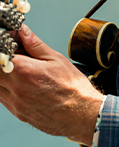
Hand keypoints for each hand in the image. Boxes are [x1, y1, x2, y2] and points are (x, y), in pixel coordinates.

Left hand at [0, 25, 104, 144]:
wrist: (82, 114)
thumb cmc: (73, 87)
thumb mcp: (56, 59)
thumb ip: (35, 45)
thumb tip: (23, 32)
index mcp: (23, 70)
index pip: (0, 55)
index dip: (4, 49)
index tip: (12, 45)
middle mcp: (15, 87)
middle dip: (2, 63)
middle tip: (17, 60)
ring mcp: (14, 102)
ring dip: (3, 77)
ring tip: (22, 74)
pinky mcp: (17, 113)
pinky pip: (2, 98)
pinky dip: (7, 90)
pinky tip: (22, 86)